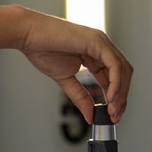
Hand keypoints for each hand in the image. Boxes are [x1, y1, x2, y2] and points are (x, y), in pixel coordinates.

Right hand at [18, 10, 132, 122]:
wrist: (29, 36)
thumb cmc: (42, 49)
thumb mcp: (65, 80)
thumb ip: (80, 97)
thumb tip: (90, 116)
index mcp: (94, 53)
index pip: (113, 77)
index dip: (115, 97)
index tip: (111, 115)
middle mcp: (101, 46)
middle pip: (123, 74)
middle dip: (121, 97)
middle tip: (114, 116)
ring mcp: (101, 42)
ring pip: (123, 70)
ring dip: (120, 92)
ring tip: (112, 110)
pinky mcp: (98, 41)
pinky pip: (115, 65)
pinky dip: (116, 83)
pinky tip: (110, 97)